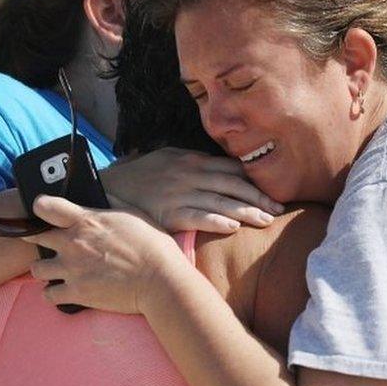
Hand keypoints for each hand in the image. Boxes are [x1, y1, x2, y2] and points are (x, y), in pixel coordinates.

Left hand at [22, 195, 189, 313]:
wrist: (160, 281)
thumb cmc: (153, 245)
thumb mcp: (133, 214)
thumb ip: (110, 203)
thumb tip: (100, 193)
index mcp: (86, 221)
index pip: (45, 207)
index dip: (40, 208)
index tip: (42, 211)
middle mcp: (73, 243)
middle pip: (34, 237)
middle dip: (37, 239)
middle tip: (47, 243)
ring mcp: (72, 270)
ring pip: (37, 269)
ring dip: (45, 269)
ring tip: (57, 271)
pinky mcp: (76, 293)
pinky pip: (48, 295)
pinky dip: (53, 294)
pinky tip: (63, 291)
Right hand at [100, 148, 284, 233]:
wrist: (107, 190)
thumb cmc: (139, 177)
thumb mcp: (167, 159)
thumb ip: (193, 163)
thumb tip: (218, 168)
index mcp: (192, 160)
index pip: (231, 168)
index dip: (255, 180)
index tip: (273, 190)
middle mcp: (189, 174)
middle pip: (233, 184)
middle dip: (259, 196)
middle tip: (280, 208)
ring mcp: (180, 193)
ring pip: (222, 201)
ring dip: (248, 211)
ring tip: (267, 220)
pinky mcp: (169, 212)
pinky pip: (199, 216)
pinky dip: (218, 220)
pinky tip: (234, 226)